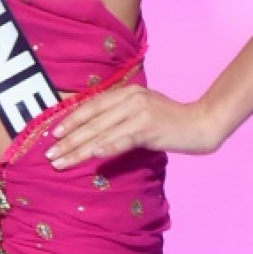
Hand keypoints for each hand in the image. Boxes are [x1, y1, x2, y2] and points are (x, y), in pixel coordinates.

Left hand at [44, 86, 222, 168]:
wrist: (202, 123)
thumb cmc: (171, 120)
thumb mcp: (143, 109)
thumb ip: (122, 114)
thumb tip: (96, 130)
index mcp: (127, 92)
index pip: (92, 105)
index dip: (71, 120)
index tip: (53, 134)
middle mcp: (130, 99)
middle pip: (92, 121)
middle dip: (69, 139)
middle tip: (50, 154)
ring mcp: (140, 113)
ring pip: (102, 132)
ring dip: (79, 149)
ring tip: (62, 161)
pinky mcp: (150, 129)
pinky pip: (123, 140)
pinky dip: (106, 148)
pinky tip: (92, 156)